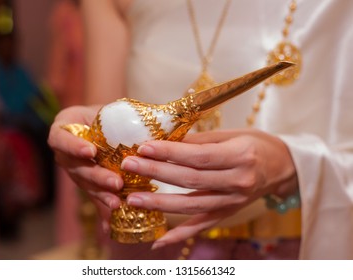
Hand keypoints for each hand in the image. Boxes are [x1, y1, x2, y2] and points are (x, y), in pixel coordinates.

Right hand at [47, 106, 123, 229]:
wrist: (106, 124)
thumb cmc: (108, 113)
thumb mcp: (111, 109)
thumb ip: (126, 115)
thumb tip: (160, 116)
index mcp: (63, 129)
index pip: (60, 138)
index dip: (73, 146)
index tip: (91, 151)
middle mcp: (64, 152)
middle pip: (75, 167)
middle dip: (96, 176)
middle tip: (116, 182)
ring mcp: (74, 169)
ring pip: (85, 184)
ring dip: (101, 194)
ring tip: (117, 202)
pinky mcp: (86, 183)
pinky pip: (92, 195)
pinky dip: (102, 208)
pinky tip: (109, 225)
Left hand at [120, 129, 297, 247]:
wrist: (283, 167)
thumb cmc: (258, 145)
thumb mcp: (233, 135)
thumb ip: (200, 140)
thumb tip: (167, 140)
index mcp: (240, 157)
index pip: (198, 157)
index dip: (169, 153)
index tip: (143, 147)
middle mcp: (238, 182)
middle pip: (190, 180)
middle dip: (156, 172)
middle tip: (129, 166)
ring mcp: (233, 202)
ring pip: (191, 205)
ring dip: (160, 203)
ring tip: (133, 199)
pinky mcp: (228, 214)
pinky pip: (202, 226)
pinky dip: (180, 235)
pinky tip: (158, 241)